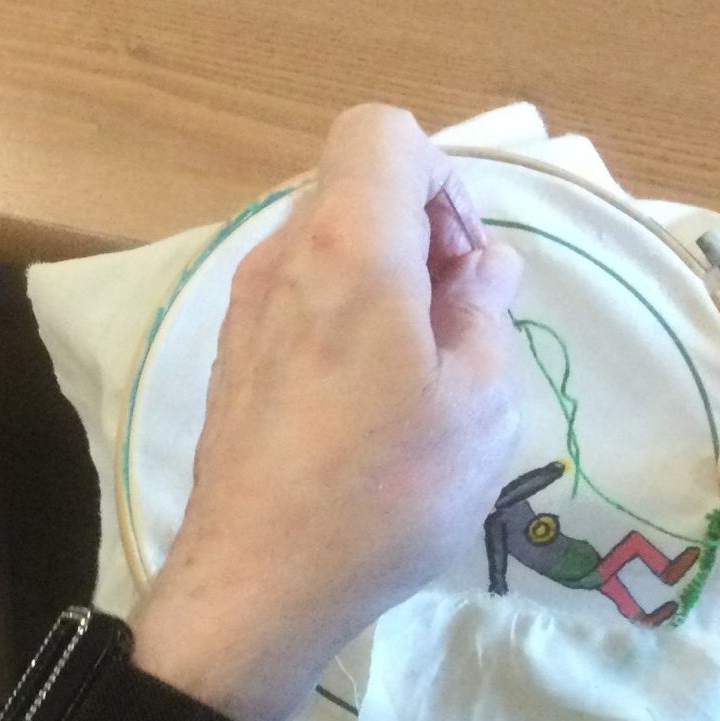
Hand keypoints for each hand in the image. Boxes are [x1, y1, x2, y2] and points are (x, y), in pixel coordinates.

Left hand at [135, 106, 522, 720]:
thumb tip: (480, 264)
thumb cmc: (386, 491)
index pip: (385, 133)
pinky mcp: (234, 358)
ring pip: (330, 246)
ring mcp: (248, 307)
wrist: (259, 587)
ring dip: (388, 281)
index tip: (468, 263)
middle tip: (460, 325)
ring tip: (423, 374)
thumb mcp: (480, 402)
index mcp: (351, 246)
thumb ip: (485, 311)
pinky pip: (303, 298)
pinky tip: (372, 407)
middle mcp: (286, 256)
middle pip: (358, 188)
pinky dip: (347, 319)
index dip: (444, 177)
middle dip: (423, 233)